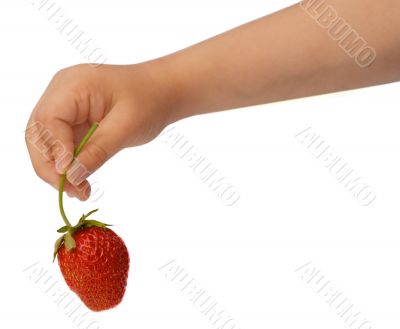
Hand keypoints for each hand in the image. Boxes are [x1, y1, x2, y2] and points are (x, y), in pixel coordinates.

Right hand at [25, 63, 173, 199]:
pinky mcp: (73, 118)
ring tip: (79, 191)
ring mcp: (65, 104)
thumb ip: (97, 152)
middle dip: (51, 166)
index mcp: (73, 84)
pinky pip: (62, 143)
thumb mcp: (126, 128)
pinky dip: (69, 163)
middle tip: (73, 191)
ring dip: (58, 169)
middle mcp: (62, 91)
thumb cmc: (149, 101)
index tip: (69, 177)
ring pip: (47, 142)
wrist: (163, 91)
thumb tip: (70, 177)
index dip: (55, 151)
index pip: (49, 121)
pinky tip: (81, 181)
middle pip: (39, 133)